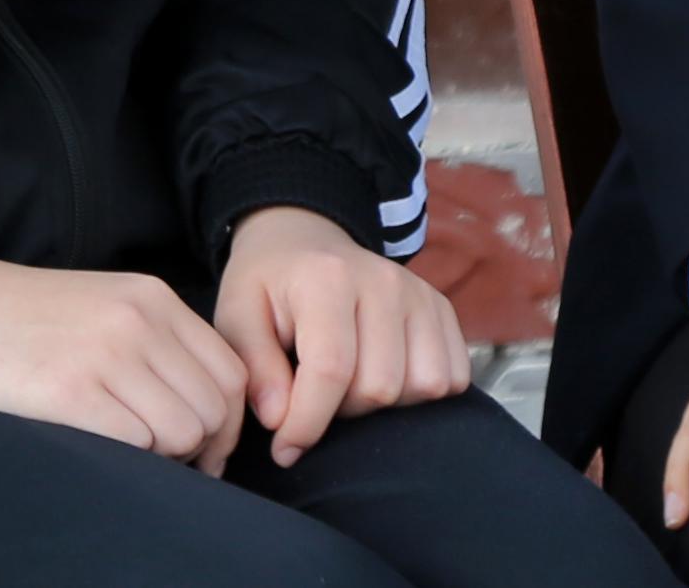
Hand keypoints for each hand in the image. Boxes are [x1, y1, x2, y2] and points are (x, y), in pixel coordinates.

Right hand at [0, 245, 253, 473]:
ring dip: (161, 456)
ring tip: (122, 447)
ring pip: (182, 432)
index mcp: (154, 299)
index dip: (226, 423)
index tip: (202, 449)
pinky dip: (127, 458)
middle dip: (196, 447)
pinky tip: (96, 445)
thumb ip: (156, 343)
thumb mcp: (105, 306)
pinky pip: (136, 444)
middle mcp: (139, 321)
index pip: (231, 373)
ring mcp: (104, 355)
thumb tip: (205, 415)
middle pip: (213, 409)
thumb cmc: (20, 318)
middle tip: (159, 459)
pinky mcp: (66, 391)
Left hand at [213, 205, 473, 463]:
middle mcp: (384, 282)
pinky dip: (420, 394)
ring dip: (383, 405)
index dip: (306, 423)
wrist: (305, 239)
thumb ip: (254, 369)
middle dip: (341, 413)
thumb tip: (279, 420)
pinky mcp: (442, 308)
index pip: (331, 370)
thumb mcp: (236, 316)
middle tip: (315, 398)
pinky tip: (385, 378)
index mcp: (327, 278)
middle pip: (380, 386)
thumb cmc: (268, 285)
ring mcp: (420, 293)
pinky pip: (452, 377)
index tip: (284, 450)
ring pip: (422, 386)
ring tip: (350, 387)